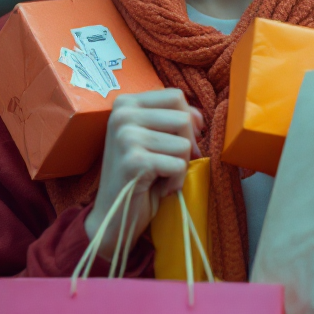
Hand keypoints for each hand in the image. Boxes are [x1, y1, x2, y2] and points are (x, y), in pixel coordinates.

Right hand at [84, 89, 203, 261]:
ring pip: (183, 144)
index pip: (175, 96)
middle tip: (168, 164)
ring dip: (179, 167)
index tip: (180, 140)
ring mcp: (126, 136)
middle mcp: (122, 115)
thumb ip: (172, 119)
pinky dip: (176, 182)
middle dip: (185, 146)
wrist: (114, 217)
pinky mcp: (135, 160)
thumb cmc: (138, 176)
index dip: (188, 120)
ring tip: (159, 177)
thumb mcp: (152, 138)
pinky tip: (158, 188)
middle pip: (183, 119)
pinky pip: (179, 165)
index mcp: (125, 103)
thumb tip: (199, 117)